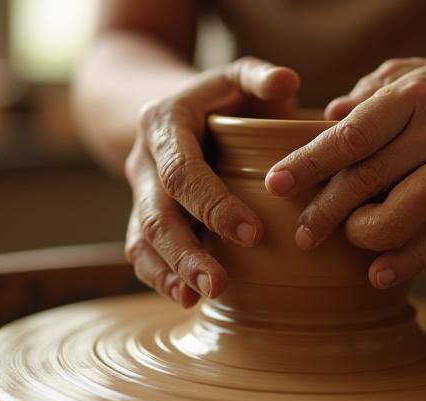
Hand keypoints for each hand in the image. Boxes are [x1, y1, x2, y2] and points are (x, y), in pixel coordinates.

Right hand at [125, 57, 299, 306]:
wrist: (172, 110)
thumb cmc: (220, 97)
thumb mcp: (237, 77)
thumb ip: (259, 77)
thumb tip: (287, 81)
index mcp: (165, 124)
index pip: (183, 170)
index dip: (212, 204)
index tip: (252, 233)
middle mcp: (144, 161)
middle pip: (156, 213)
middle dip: (186, 251)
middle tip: (218, 284)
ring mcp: (139, 191)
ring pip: (143, 238)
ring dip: (170, 271)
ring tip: (199, 297)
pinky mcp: (143, 215)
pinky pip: (141, 251)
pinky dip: (160, 277)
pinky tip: (187, 298)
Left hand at [265, 58, 425, 288]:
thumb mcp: (410, 75)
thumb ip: (367, 95)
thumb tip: (326, 119)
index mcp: (412, 96)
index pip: (351, 135)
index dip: (310, 163)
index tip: (276, 185)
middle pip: (371, 177)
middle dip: (326, 210)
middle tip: (302, 234)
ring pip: (409, 210)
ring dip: (366, 234)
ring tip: (345, 240)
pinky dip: (409, 260)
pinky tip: (378, 275)